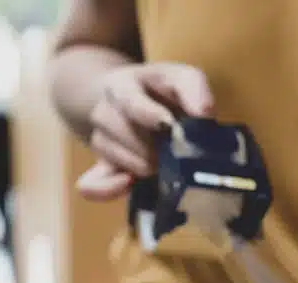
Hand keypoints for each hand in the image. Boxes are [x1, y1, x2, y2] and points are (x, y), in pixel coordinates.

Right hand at [76, 62, 214, 200]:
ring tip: (163, 156)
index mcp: (121, 87)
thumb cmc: (160, 91)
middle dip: (159, 146)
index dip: (148, 114)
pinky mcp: (99, 166)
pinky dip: (110, 189)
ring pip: (124, 163)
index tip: (167, 124)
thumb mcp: (180, 77)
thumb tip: (204, 114)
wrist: (130, 99)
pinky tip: (130, 183)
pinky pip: (92, 185)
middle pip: (129, 138)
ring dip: (150, 166)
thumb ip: (194, 89)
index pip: (129, 102)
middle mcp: (103, 113)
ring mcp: (99, 141)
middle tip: (178, 146)